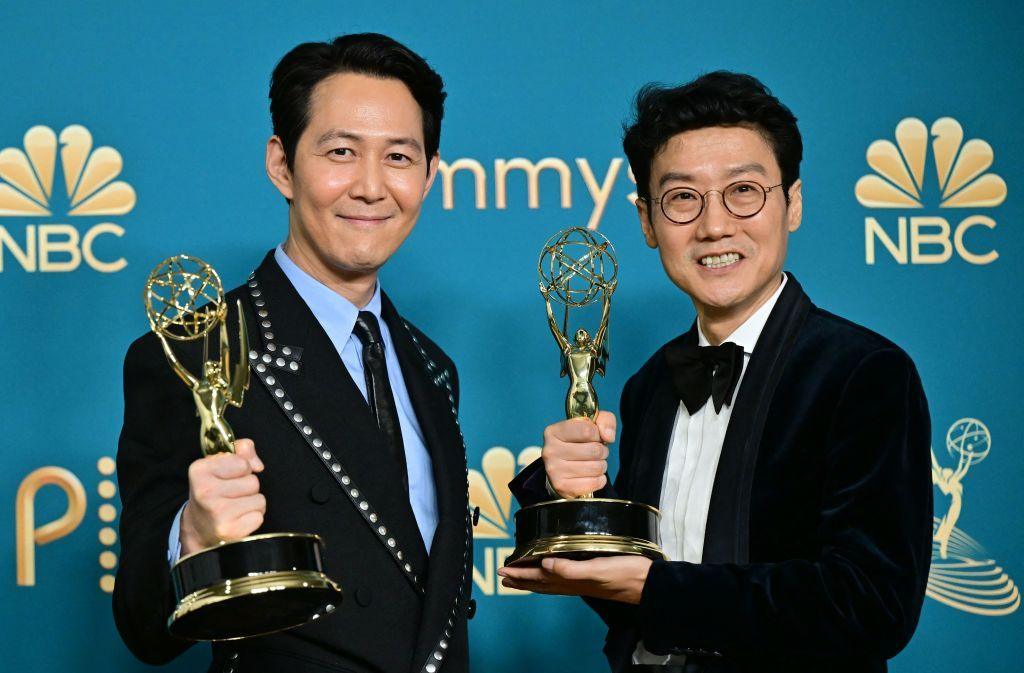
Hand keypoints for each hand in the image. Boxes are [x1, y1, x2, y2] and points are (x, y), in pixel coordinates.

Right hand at [179, 439, 264, 554]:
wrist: (199, 527)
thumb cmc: (213, 491)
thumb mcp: (219, 463)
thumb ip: (241, 450)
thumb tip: (258, 465)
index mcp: (200, 470)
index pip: (243, 463)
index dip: (242, 468)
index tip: (228, 476)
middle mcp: (205, 491)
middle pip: (253, 482)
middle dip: (247, 487)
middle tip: (231, 494)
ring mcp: (217, 513)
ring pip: (259, 499)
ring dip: (251, 502)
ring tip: (234, 506)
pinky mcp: (229, 530)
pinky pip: (259, 516)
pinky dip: (252, 517)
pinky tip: (237, 519)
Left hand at [498, 555, 652, 604]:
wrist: (648, 584)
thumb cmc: (625, 575)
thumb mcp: (597, 570)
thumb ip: (570, 569)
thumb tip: (545, 565)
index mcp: (572, 581)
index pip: (539, 578)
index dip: (521, 574)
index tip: (504, 570)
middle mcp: (574, 582)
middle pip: (541, 582)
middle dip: (522, 578)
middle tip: (504, 575)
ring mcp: (582, 581)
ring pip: (550, 582)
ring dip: (533, 579)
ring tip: (520, 577)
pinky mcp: (590, 577)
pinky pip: (562, 579)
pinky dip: (551, 577)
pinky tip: (553, 572)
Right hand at [542, 411, 615, 497]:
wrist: (562, 469)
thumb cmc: (579, 442)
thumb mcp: (591, 424)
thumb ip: (605, 420)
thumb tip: (608, 436)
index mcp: (553, 432)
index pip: (587, 430)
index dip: (597, 434)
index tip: (594, 437)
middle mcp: (550, 450)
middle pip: (594, 450)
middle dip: (602, 451)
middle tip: (596, 452)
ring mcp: (554, 470)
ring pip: (596, 467)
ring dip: (601, 465)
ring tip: (593, 463)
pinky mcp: (562, 487)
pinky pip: (594, 483)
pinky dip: (599, 480)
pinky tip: (591, 476)